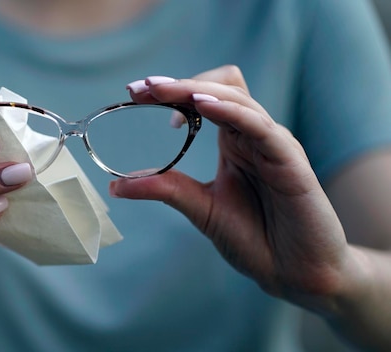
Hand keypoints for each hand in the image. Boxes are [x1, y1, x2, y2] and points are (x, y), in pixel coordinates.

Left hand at [112, 66, 358, 312]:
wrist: (293, 273)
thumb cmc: (254, 238)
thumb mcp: (200, 208)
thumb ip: (165, 189)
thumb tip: (116, 185)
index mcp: (233, 142)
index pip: (203, 98)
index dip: (171, 92)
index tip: (134, 94)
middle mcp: (252, 135)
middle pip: (219, 87)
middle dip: (177, 84)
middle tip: (141, 88)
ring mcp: (273, 144)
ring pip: (237, 98)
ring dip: (196, 89)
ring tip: (161, 90)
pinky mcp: (290, 160)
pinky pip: (260, 126)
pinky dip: (230, 111)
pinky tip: (202, 106)